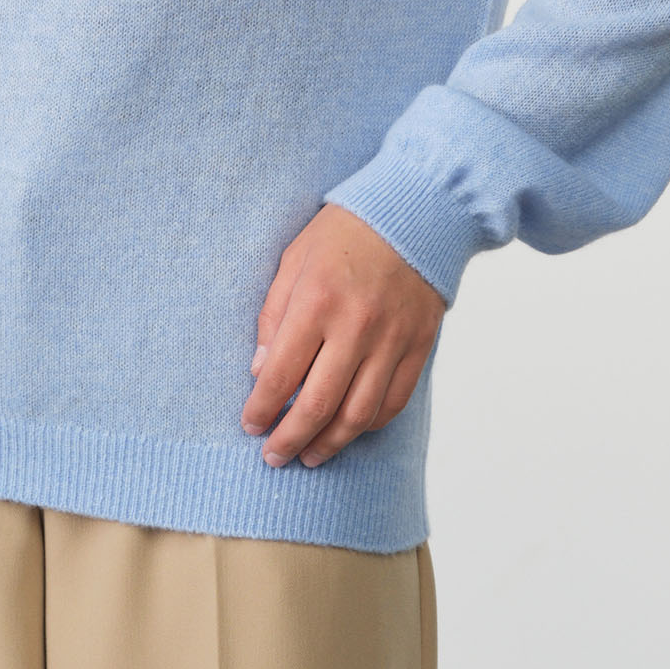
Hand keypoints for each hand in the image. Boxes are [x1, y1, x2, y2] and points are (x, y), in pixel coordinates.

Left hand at [241, 204, 445, 468]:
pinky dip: (368, 426)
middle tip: (273, 457)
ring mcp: (391, 340)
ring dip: (329, 444)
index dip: (261, 409)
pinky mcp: (418, 347)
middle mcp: (355, 326)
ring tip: (309, 456)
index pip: (280, 374)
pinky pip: (392, 403)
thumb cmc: (344, 232)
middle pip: (318, 406)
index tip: (250, 426)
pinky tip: (348, 431)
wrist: (414, 211)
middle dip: (290, 439)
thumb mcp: (294, 258)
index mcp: (316, 301)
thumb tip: (259, 371)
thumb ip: (273, 315)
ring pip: (358, 416)